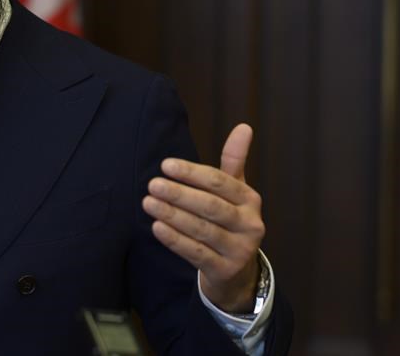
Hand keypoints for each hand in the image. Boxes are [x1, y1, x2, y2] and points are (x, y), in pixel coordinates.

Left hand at [142, 124, 264, 312]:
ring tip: (148, 202)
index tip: (166, 165)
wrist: (237, 272)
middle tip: (153, 184)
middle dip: (180, 194)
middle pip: (211, 206)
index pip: (220, 183)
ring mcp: (239, 250)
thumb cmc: (230, 222)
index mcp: (250, 200)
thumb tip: (244, 126)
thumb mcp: (235, 191)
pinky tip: (157, 227)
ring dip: (173, 215)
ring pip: (203, 230)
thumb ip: (234, 160)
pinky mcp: (225, 271)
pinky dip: (176, 240)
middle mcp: (250, 224)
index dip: (193, 173)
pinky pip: (197, 253)